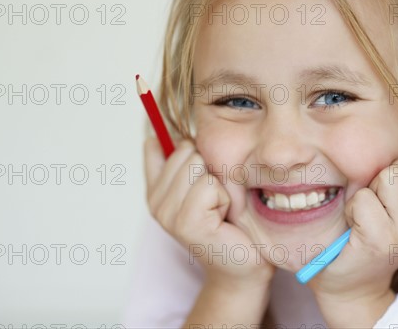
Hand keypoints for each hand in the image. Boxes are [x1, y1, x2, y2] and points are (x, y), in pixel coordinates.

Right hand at [144, 137, 274, 288]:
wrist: (242, 265)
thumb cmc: (229, 223)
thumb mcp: (206, 185)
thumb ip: (184, 163)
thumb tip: (162, 132)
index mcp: (156, 190)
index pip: (154, 145)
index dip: (173, 140)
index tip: (180, 140)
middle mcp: (155, 202)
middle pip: (185, 150)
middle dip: (210, 169)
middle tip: (216, 199)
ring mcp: (167, 214)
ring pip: (197, 165)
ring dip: (220, 184)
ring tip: (221, 208)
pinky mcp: (185, 223)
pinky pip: (207, 185)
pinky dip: (224, 198)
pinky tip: (224, 218)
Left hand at [309, 152, 397, 326]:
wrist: (352, 285)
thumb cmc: (371, 234)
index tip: (394, 194)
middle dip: (388, 175)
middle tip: (378, 205)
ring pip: (388, 177)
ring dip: (368, 193)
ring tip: (365, 216)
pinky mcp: (383, 240)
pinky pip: (363, 199)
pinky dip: (353, 209)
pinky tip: (355, 228)